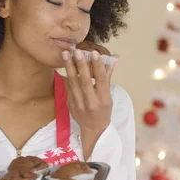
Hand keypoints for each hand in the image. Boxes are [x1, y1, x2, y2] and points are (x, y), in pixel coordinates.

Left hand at [62, 43, 118, 158]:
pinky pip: (69, 87)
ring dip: (69, 67)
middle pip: (84, 81)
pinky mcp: (70, 104)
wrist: (93, 128)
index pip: (101, 80)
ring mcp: (79, 104)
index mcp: (103, 99)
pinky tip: (65, 64)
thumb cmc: (103, 109)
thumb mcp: (108, 95)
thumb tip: (114, 57)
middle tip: (76, 51)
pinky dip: (67, 75)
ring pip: (73, 83)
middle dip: (80, 64)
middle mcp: (91, 102)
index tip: (94, 53)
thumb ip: (107, 76)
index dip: (98, 66)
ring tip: (66, 54)